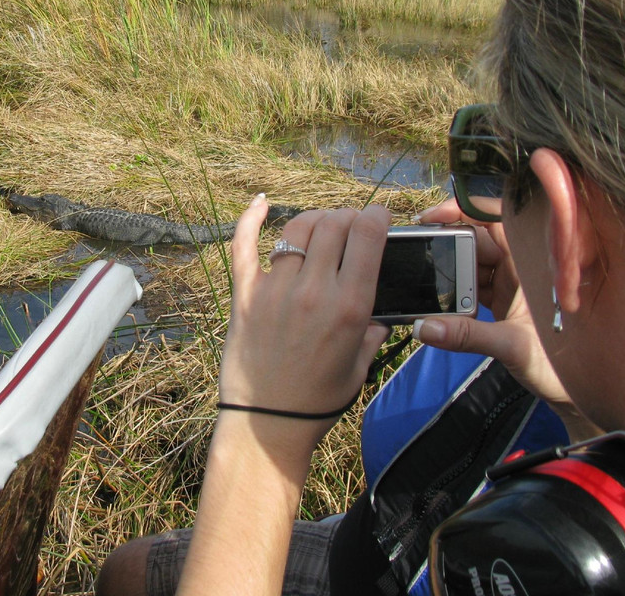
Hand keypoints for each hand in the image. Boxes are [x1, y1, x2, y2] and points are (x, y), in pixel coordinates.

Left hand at [218, 195, 391, 451]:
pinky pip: (244, 245)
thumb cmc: (318, 400)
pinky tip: (260, 202)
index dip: (376, 216)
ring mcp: (276, 289)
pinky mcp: (245, 295)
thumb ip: (372, 332)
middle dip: (348, 216)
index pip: (368, 234)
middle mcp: (314, 290)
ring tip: (320, 227)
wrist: (267, 422)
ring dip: (314, 220)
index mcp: (350, 306)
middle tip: (350, 225)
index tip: (378, 217)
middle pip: (335, 223)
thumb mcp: (360, 366)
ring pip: (298, 228)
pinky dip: (250, 218)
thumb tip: (380, 313)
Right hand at [414, 199, 592, 435]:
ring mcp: (511, 285)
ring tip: (425, 280)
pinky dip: (455, 291)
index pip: (497, 220)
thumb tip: (425, 327)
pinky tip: (439, 301)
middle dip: (449, 244)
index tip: (432, 217)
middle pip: (478, 240)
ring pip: (472, 264)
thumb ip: (466, 336)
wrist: (574, 396)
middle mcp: (522, 267)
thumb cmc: (559, 367)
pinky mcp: (502, 302)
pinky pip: (473, 286)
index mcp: (533, 263)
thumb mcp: (512, 347)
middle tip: (420, 253)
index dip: (465, 210)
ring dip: (449, 271)